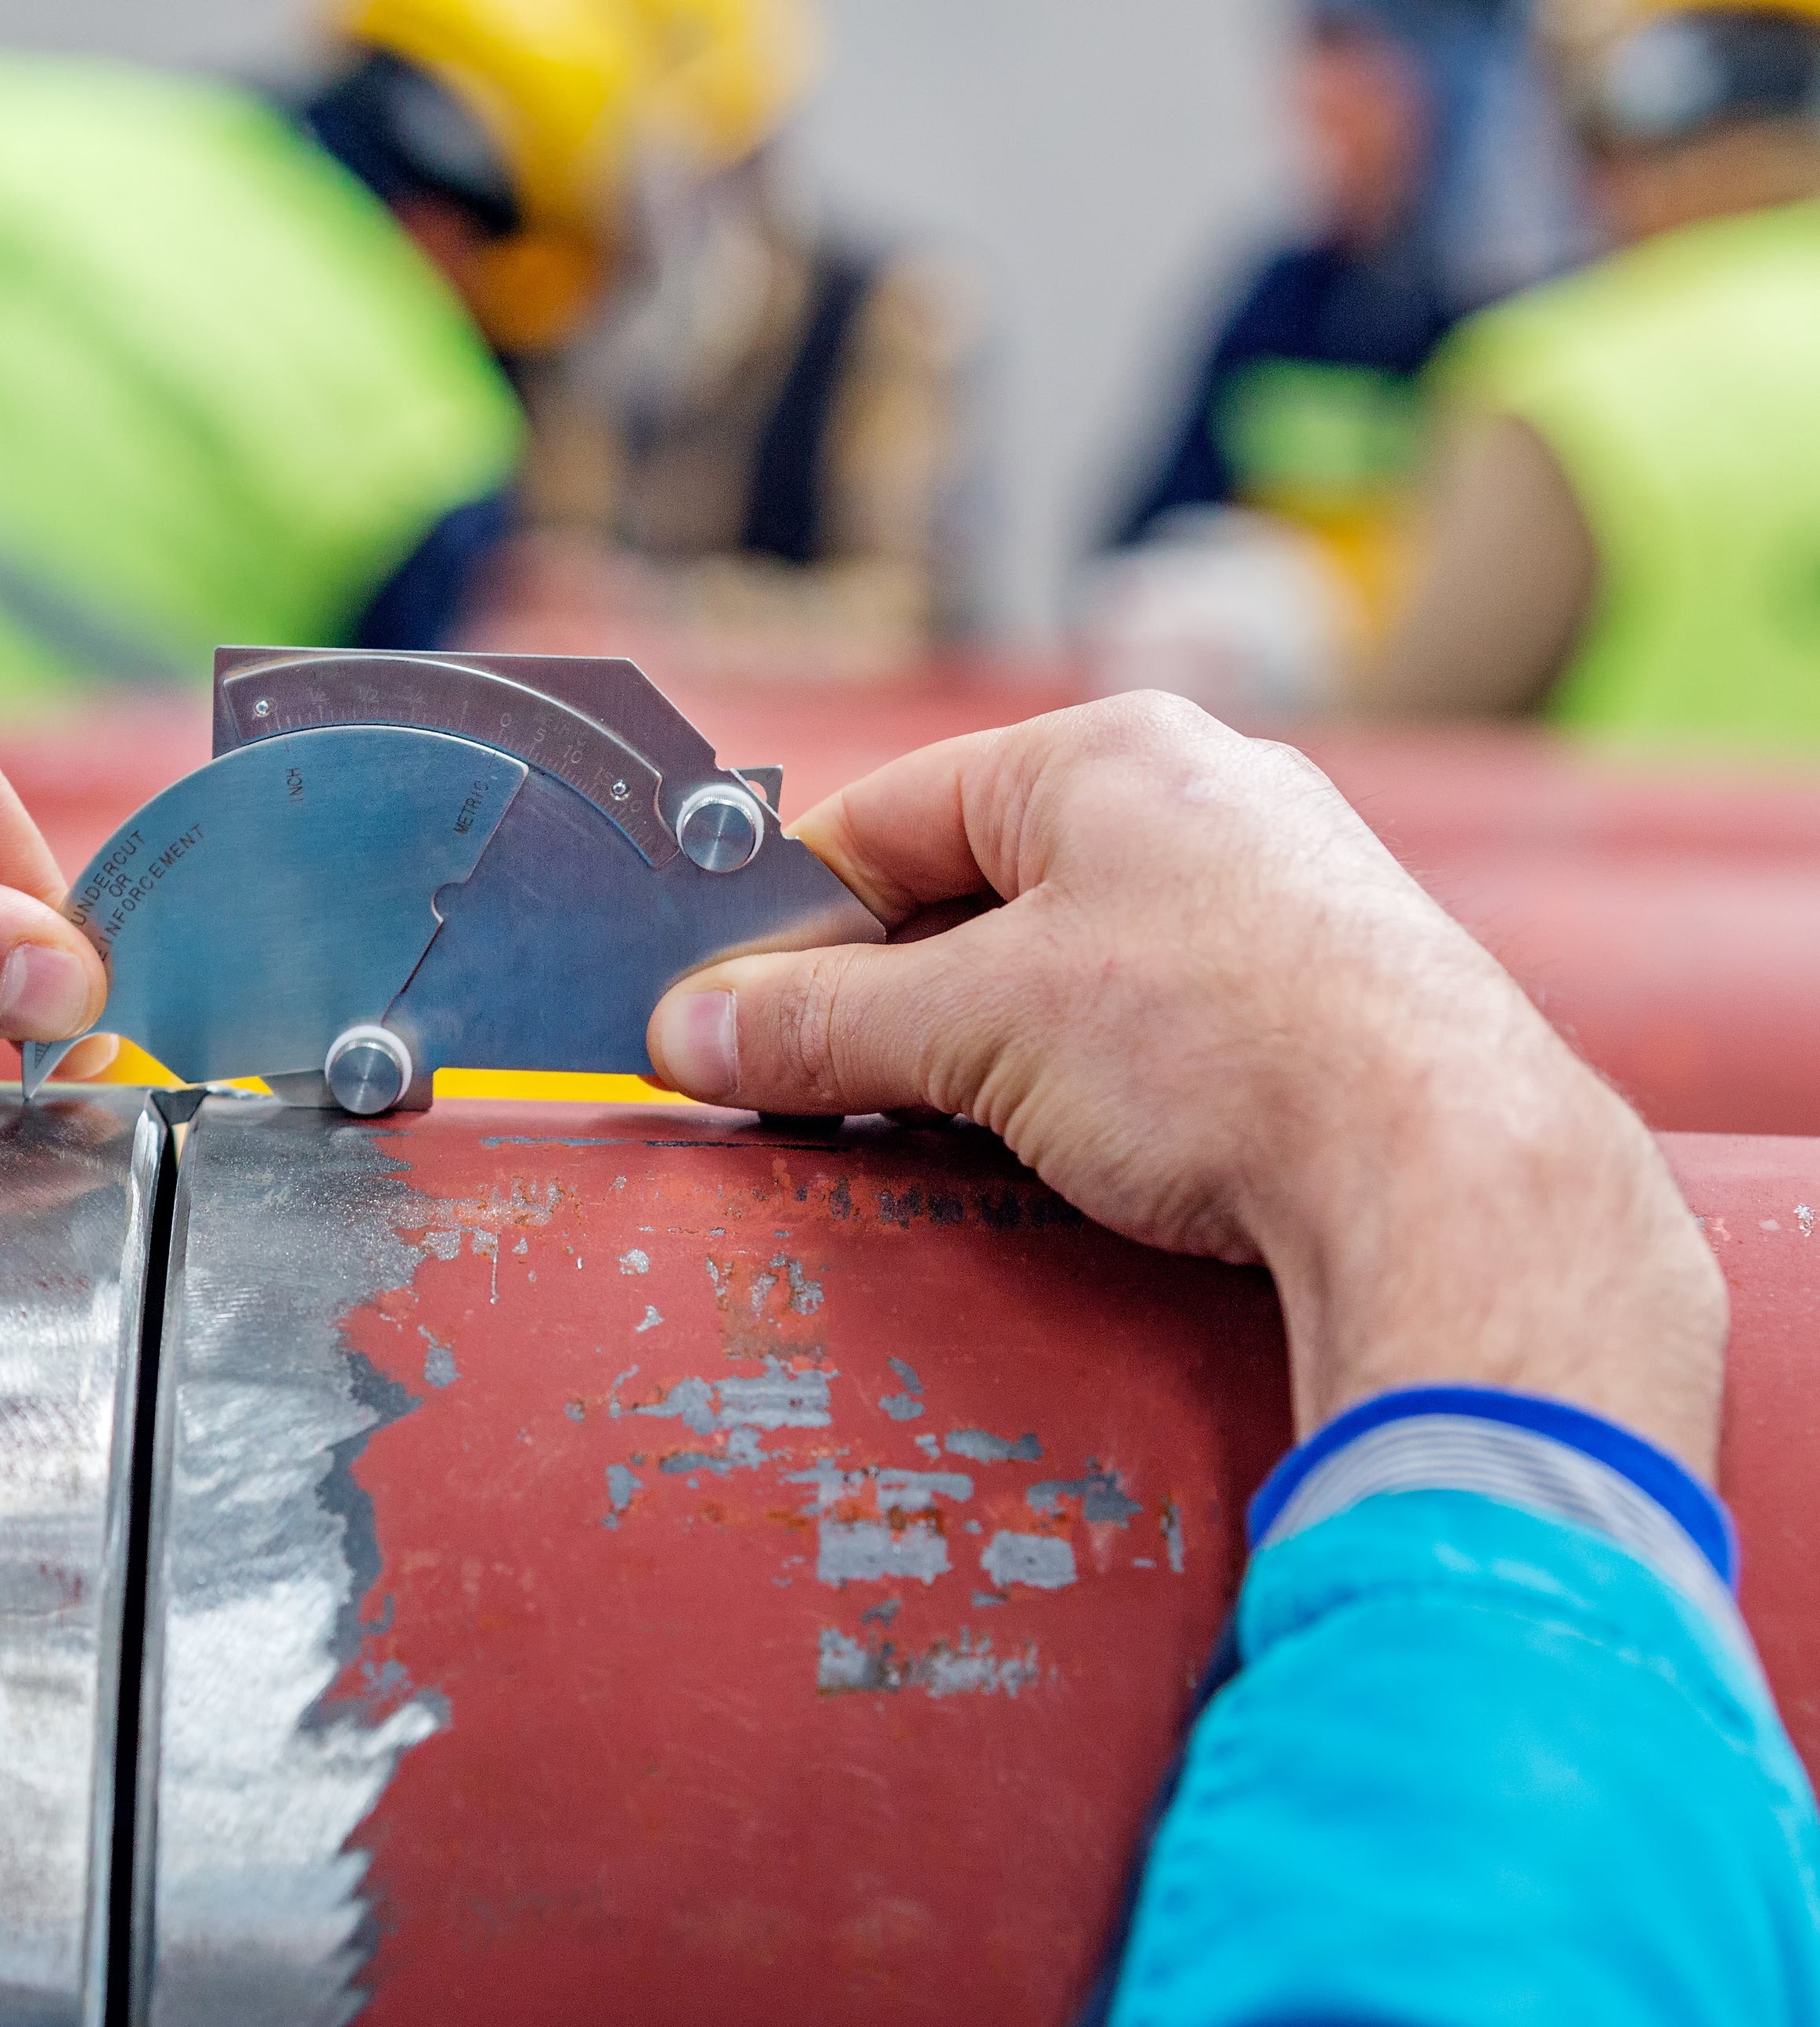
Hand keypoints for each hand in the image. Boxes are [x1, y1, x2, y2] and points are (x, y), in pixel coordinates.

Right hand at [647, 694, 1725, 1471]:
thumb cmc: (1219, 1047)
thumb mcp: (972, 1030)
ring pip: (1068, 959)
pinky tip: (1064, 1147)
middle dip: (884, 990)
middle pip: (977, 890)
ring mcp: (1282, 897)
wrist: (1447, 1168)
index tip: (724, 999)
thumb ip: (816, 1026)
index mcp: (1112, 754)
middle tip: (807, 1081)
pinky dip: (1084, 1077)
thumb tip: (688, 1033)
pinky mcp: (1332, 995)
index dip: (790, 911)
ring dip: (981, 1044)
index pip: (892, 814)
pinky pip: (1157, 1018)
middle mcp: (1206, 798)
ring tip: (929, 1126)